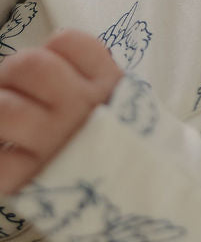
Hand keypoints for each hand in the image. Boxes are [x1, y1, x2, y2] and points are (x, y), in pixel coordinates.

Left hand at [0, 30, 122, 192]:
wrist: (146, 199)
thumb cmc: (128, 148)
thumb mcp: (126, 103)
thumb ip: (94, 77)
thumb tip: (45, 61)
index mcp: (107, 86)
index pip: (67, 42)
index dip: (50, 50)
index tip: (51, 68)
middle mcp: (82, 108)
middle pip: (29, 66)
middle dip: (11, 71)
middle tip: (12, 88)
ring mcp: (54, 142)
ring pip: (3, 107)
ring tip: (6, 120)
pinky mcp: (30, 178)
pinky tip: (7, 151)